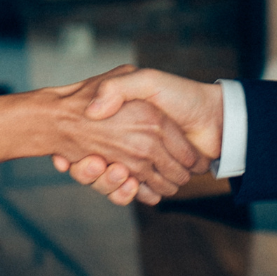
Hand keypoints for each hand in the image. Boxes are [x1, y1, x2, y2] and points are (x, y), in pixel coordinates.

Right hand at [53, 68, 223, 206]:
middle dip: (88, 172)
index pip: (84, 144)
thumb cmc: (180, 95)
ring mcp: (138, 164)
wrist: (213, 117)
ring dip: (109, 183)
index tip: (63, 158)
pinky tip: (133, 184)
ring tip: (119, 171)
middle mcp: (124, 145)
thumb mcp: (146, 81)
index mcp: (118, 123)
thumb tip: (92, 110)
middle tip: (93, 162)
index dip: (72, 154)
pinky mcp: (152, 180)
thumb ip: (118, 88)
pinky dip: (130, 194)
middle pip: (92, 169)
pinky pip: (132, 194)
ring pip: (110, 184)